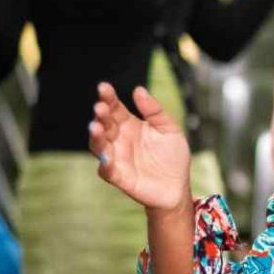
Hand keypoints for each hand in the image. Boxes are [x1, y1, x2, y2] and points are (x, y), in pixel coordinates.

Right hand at [88, 83, 191, 212]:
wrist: (178, 186)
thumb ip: (154, 111)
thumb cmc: (173, 156)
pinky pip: (107, 170)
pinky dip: (104, 164)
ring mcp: (117, 158)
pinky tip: (105, 157)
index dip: (108, 98)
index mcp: (130, 125)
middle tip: (100, 107)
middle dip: (101, 115)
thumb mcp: (169, 128)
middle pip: (105, 124)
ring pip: (99, 145)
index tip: (103, 87)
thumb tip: (138, 89)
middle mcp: (119, 139)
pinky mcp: (119, 177)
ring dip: (96, 137)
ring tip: (95, 127)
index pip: (115, 108)